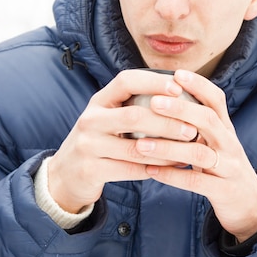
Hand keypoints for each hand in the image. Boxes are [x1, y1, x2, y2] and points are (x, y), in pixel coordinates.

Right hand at [47, 70, 197, 213]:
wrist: (65, 175)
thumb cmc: (98, 142)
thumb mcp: (107, 119)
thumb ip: (133, 107)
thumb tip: (179, 96)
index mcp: (98, 101)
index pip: (126, 81)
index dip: (153, 82)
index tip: (178, 88)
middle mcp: (90, 119)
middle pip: (134, 115)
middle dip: (168, 122)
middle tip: (192, 129)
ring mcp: (87, 145)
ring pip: (135, 148)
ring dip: (167, 150)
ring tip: (187, 151)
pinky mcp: (90, 170)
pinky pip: (130, 169)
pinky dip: (155, 168)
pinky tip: (172, 167)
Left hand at [136, 69, 256, 241]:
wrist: (250, 205)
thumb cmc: (223, 168)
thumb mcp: (216, 142)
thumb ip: (197, 125)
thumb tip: (165, 99)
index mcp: (226, 129)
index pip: (216, 100)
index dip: (199, 85)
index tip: (177, 74)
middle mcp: (230, 144)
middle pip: (209, 120)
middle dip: (181, 109)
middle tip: (154, 103)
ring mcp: (229, 167)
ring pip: (200, 152)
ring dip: (169, 147)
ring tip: (141, 144)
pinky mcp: (224, 190)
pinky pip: (196, 181)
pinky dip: (172, 176)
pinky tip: (150, 170)